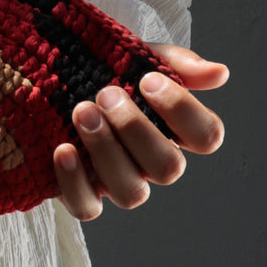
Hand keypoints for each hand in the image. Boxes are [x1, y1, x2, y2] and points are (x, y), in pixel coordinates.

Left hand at [53, 44, 227, 220]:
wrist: (48, 81)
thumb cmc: (100, 72)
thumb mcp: (133, 59)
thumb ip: (174, 63)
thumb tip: (219, 73)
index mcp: (173, 132)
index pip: (206, 136)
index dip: (183, 111)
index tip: (148, 80)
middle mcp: (150, 164)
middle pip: (168, 168)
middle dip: (136, 129)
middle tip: (106, 94)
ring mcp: (117, 183)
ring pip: (131, 192)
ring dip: (106, 151)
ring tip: (82, 112)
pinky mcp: (82, 196)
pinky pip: (87, 208)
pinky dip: (74, 182)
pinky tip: (62, 149)